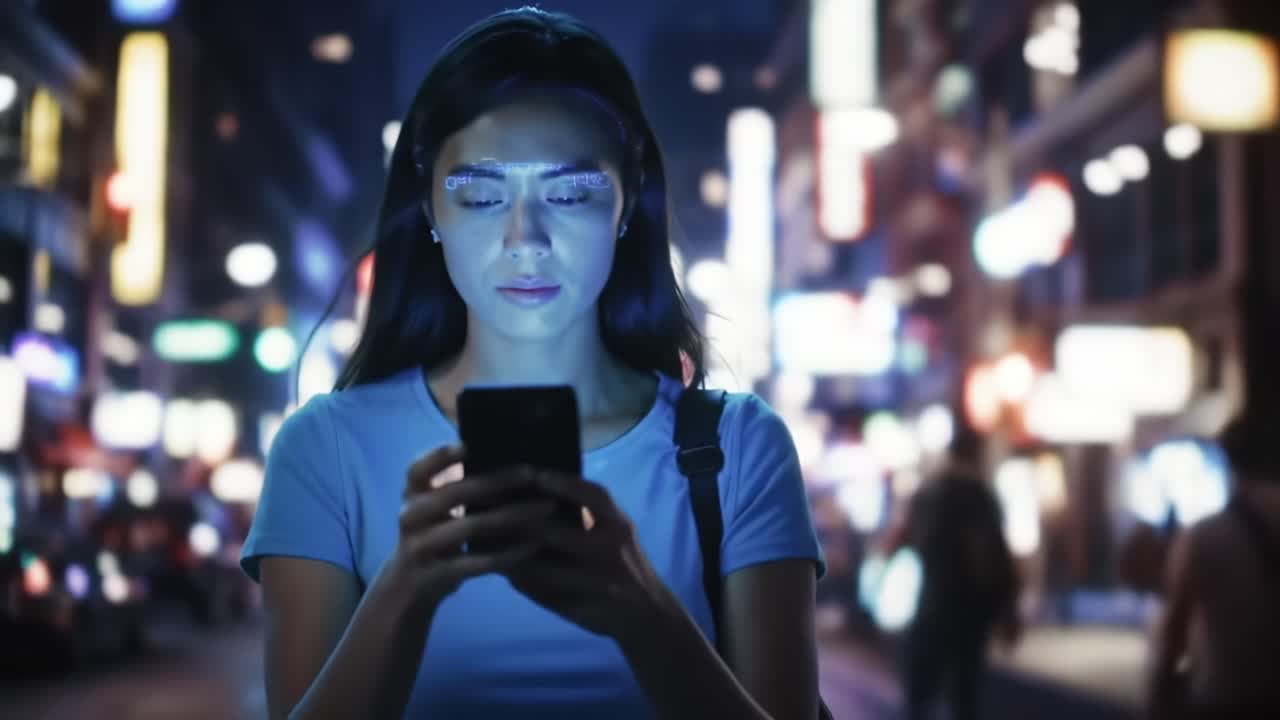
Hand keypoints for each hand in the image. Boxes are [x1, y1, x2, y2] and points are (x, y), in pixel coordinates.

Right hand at [387, 446, 559, 607]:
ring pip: (471, 526)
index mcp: (412, 494)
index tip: (471, 445)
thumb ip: (458, 484)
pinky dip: (508, 554)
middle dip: (497, 481)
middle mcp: (410, 516)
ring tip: (547, 506)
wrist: (410, 586)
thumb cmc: (435, 534)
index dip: (442, 456)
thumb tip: (507, 451)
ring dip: (513, 515)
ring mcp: (420, 547)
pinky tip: (534, 546)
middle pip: (455, 493)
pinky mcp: (436, 576)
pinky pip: (477, 563)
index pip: (418, 469)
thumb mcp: (435, 507)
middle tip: (533, 473)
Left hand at [500, 469, 674, 639]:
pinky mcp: (586, 606)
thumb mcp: (615, 533)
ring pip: (545, 569)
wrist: (647, 615)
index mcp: (618, 525)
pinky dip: (524, 582)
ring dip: (514, 556)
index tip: (535, 474)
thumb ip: (587, 514)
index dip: (565, 484)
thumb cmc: (622, 563)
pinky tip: (507, 573)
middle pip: (559, 533)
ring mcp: (599, 581)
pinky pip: (546, 593)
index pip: (594, 496)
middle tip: (493, 509)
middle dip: (522, 523)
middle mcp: (611, 549)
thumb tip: (539, 485)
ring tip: (488, 543)